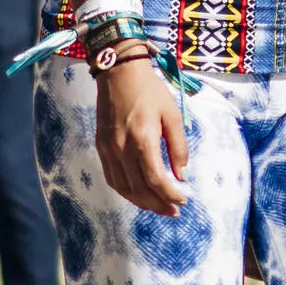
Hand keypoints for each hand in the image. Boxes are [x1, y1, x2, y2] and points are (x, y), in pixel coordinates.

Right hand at [96, 57, 192, 215]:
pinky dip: (126, 191)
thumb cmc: (150, 91)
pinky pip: (112, 178)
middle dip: (158, 204)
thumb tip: (182, 175)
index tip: (183, 200)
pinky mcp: (101, 147)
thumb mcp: (173, 115)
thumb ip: (178, 147)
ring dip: (142, 202)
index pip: (155, 179)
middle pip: (139, 189)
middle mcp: (122, 148)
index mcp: (142, 140)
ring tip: (160, 207)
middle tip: (174, 211)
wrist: (119, 73)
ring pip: (123, 188)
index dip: (170, 194)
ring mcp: (108, 149)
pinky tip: (139, 194)